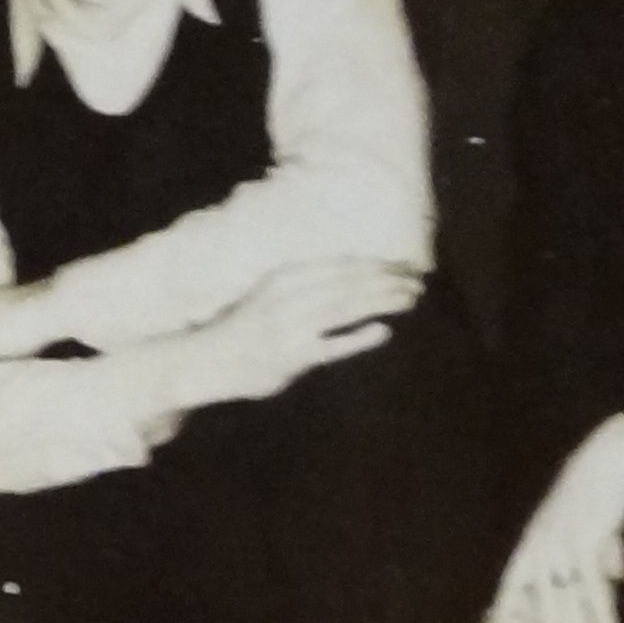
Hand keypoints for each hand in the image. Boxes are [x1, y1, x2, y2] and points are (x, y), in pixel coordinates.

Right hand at [180, 256, 424, 413]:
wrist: (206, 359)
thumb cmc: (244, 329)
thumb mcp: (269, 295)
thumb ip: (303, 287)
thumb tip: (349, 279)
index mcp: (283, 277)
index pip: (340, 265)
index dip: (376, 263)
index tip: (405, 264)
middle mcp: (288, 296)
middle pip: (348, 283)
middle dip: (386, 279)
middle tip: (417, 280)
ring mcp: (290, 326)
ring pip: (345, 307)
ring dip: (381, 300)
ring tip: (410, 297)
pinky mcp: (292, 356)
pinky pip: (332, 345)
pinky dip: (358, 338)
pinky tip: (382, 332)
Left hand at [466, 414, 623, 622]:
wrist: (609, 459)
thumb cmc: (592, 517)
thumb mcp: (579, 569)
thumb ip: (580, 607)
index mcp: (520, 577)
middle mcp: (527, 567)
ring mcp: (552, 549)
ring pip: (548, 608)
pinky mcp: (583, 533)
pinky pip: (585, 579)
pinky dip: (594, 609)